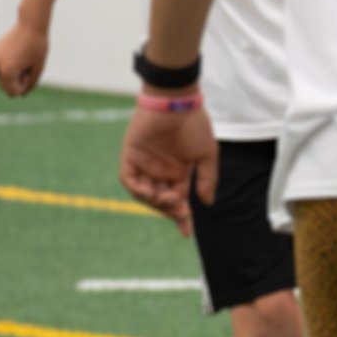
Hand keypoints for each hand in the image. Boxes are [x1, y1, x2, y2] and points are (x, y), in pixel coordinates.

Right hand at [0, 22, 48, 96]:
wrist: (30, 25)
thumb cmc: (38, 48)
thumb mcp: (38, 69)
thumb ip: (30, 84)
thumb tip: (21, 95)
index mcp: (8, 72)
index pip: (13, 92)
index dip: (25, 86)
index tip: (31, 73)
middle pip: (6, 86)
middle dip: (18, 81)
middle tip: (28, 66)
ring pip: (3, 76)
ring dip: (13, 72)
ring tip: (24, 58)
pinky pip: (1, 65)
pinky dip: (9, 64)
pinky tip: (18, 52)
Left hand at [118, 100, 216, 235]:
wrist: (177, 103)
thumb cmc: (195, 125)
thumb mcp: (207, 156)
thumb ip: (206, 180)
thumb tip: (207, 203)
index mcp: (179, 172)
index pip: (179, 200)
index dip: (182, 218)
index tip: (187, 233)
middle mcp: (160, 171)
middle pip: (161, 200)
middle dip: (170, 209)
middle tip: (181, 210)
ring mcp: (144, 164)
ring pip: (144, 193)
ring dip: (154, 201)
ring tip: (167, 198)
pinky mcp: (130, 156)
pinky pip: (129, 179)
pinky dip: (137, 189)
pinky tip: (150, 192)